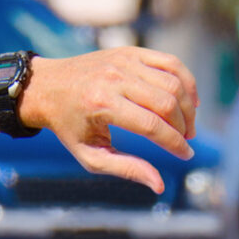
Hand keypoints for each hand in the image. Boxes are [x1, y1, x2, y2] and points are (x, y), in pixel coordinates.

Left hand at [19, 46, 200, 192]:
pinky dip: (186, 81)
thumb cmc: (69, 126)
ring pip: (173, 82)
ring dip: (189, 107)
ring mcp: (124, 60)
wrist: (47, 87)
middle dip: (184, 126)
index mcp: (101, 104)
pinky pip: (171, 63)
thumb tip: (159, 186)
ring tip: (187, 126)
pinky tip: (190, 100)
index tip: (185, 155)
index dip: (175, 143)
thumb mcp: (90, 155)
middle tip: (186, 141)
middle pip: (167, 103)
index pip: (152, 125)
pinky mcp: (131, 51)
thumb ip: (126, 169)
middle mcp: (114, 78)